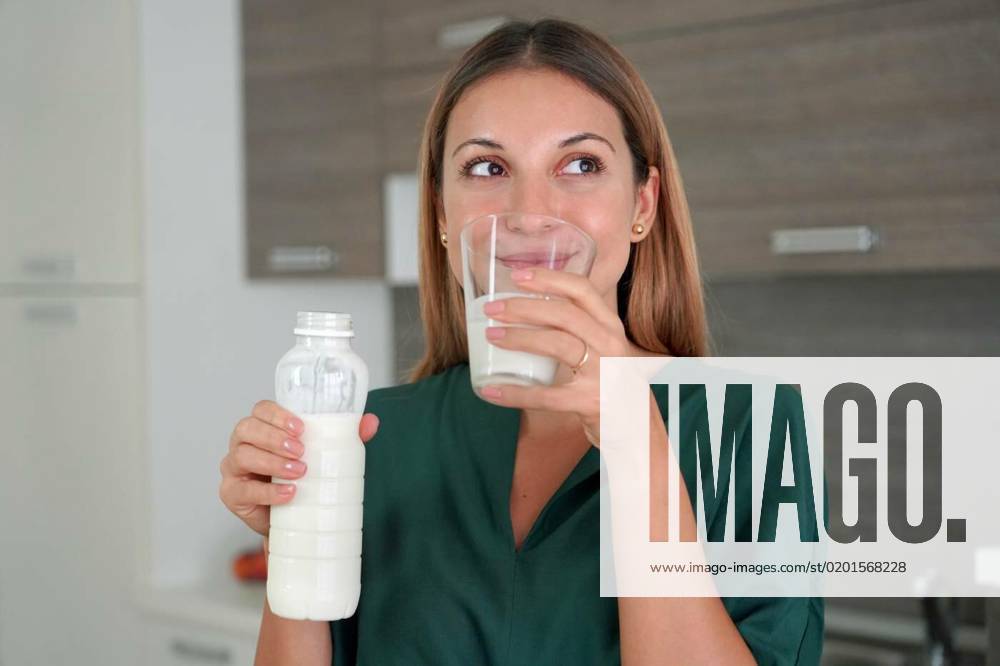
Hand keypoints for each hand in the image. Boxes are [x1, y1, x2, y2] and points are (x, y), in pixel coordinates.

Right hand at [219, 400, 379, 536]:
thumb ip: (346, 437)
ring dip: (272, 462)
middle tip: (301, 451)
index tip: (301, 428)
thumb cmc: (303, 478)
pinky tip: (288, 493)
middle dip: (273, 438)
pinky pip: (242, 490)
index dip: (278, 415)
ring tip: (300, 472)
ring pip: (242, 456)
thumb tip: (371, 422)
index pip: (261, 409)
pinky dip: (267, 492)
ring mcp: (234, 468)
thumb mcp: (324, 455)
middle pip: (246, 429)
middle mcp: (243, 443)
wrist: (293, 518)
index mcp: (263, 427)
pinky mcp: (232, 494)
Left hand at [477, 266, 637, 445]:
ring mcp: (604, 374)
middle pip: (565, 314)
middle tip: (492, 308)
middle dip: (524, 307)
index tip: (518, 275)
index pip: (582, 290)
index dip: (549, 279)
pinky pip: (546, 396)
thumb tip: (528, 312)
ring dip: (520, 338)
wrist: (636, 432)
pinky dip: (515, 393)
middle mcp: (612, 345)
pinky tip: (490, 391)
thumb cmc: (611, 385)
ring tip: (491, 336)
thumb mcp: (604, 351)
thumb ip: (578, 331)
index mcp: (611, 326)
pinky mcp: (591, 403)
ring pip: (558, 345)